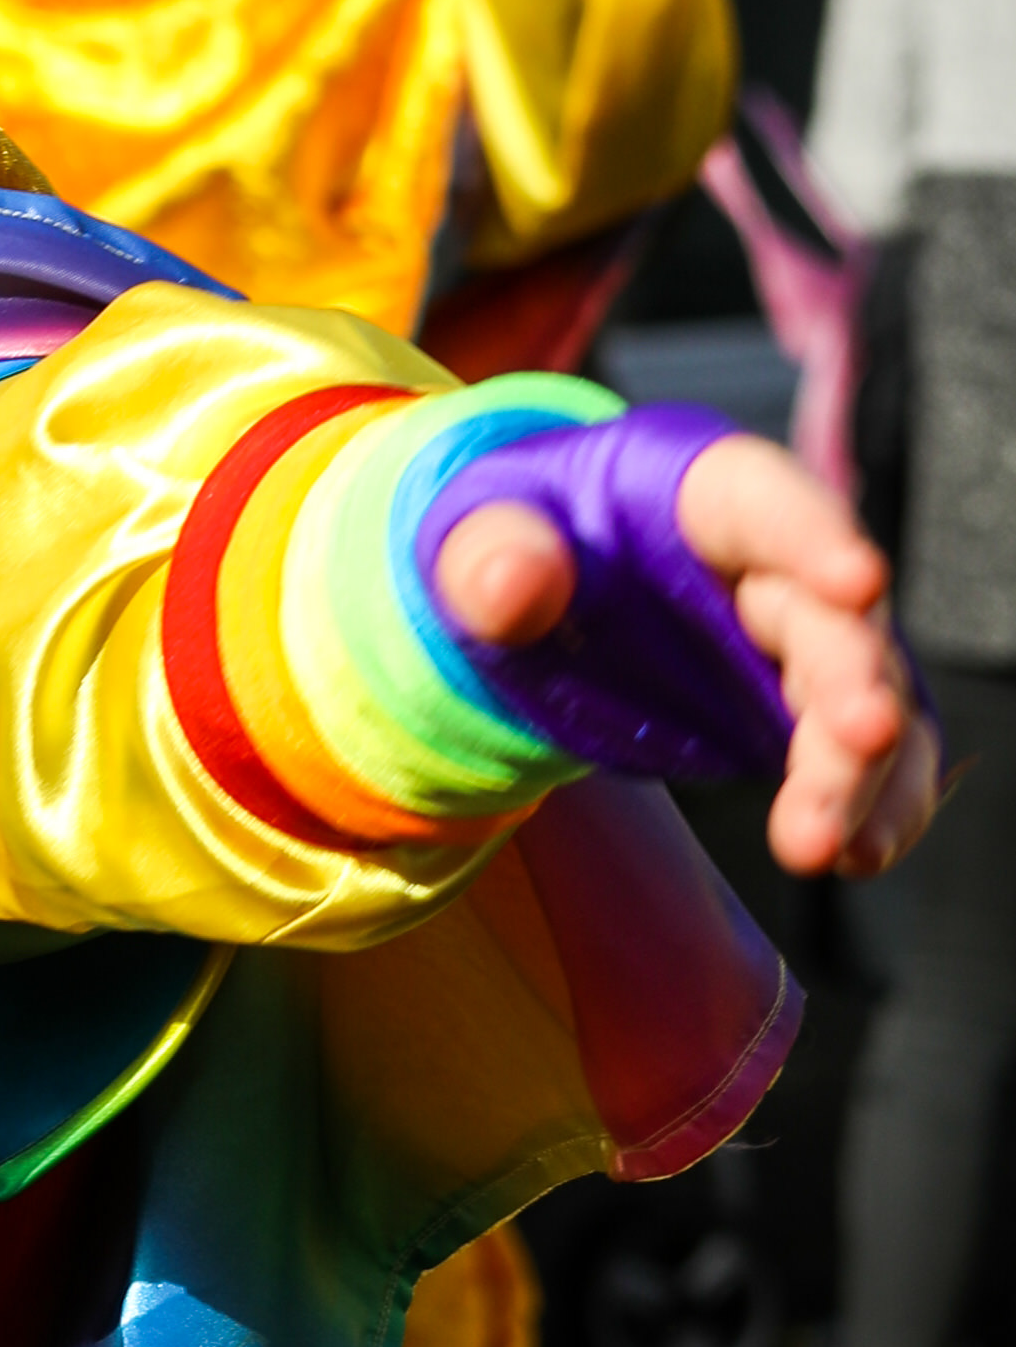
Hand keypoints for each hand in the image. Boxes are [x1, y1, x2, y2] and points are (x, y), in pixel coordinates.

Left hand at [437, 434, 936, 878]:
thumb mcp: (475, 532)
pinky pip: (851, 758)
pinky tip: (859, 854)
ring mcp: (788, 642)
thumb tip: (509, 586)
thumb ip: (489, 555)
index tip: (861, 583)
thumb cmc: (509, 539)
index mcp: (697, 491)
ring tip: (830, 844)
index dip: (814, 537)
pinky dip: (871, 805)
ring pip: (855, 697)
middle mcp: (768, 561)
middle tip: (865, 737)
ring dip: (858, 770)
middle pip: (827, 616)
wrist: (524, 593)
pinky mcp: (792, 712)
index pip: (763, 502)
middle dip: (852, 678)